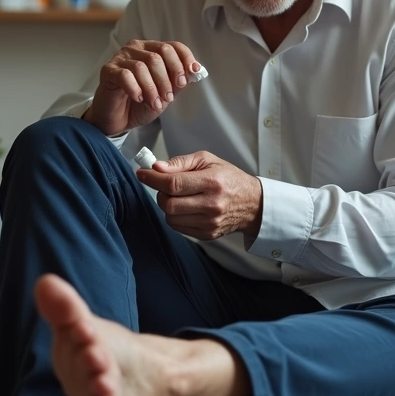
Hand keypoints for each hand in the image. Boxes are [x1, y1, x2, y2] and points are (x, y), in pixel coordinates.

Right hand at [83, 40, 200, 135]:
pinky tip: (139, 98)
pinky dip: (136, 89)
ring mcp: (120, 58)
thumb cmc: (142, 102)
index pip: (172, 46)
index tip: (192, 72)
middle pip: (158, 56)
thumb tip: (194, 70)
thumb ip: (178, 81)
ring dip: (152, 88)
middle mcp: (136, 48)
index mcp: (152, 49)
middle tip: (169, 97)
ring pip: (142, 67)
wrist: (119, 119)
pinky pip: (125, 75)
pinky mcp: (108, 70)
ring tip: (155, 103)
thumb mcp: (166, 92)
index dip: (184, 59)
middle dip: (167, 79)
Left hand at [136, 151, 263, 240]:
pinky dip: (175, 216)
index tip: (142, 173)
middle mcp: (211, 205)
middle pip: (168, 203)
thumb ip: (180, 163)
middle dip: (160, 193)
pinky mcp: (207, 235)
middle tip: (165, 185)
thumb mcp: (207, 160)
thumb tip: (156, 168)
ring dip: (167, 205)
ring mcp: (209, 223)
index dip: (152, 178)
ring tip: (179, 196)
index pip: (173, 183)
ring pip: (170, 217)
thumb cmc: (228, 178)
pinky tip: (185, 207)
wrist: (252, 203)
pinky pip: (178, 227)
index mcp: (212, 182)